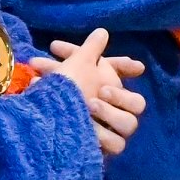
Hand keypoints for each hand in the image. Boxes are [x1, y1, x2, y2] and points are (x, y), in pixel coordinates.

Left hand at [33, 28, 147, 155]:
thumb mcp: (72, 67)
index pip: (123, 75)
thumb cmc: (58, 91)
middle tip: (101, 90)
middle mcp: (110, 106)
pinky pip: (116, 144)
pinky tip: (89, 131)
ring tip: (90, 106)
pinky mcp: (104, 149)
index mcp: (105, 84)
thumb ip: (89, 49)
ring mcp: (109, 129)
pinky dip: (104, 136)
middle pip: (135, 102)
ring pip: (129, 124)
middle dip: (120, 95)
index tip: (137, 67)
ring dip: (111, 113)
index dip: (129, 69)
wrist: (41, 124)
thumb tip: (102, 31)